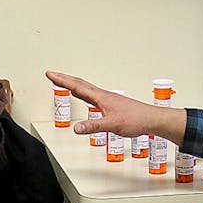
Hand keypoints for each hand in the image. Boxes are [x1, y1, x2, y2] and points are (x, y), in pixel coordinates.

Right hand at [46, 71, 185, 140]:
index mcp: (101, 97)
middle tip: (52, 75)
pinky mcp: (111, 105)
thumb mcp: (112, 125)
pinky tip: (83, 97)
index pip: (77, 86)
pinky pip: (92, 96)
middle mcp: (103, 96)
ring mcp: (107, 99)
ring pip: (86, 89)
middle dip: (64, 79)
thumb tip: (76, 128)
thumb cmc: (136, 119)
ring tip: (63, 83)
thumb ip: (93, 126)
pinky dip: (83, 93)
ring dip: (73, 85)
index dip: (62, 80)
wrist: (151, 119)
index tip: (50, 74)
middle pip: (80, 84)